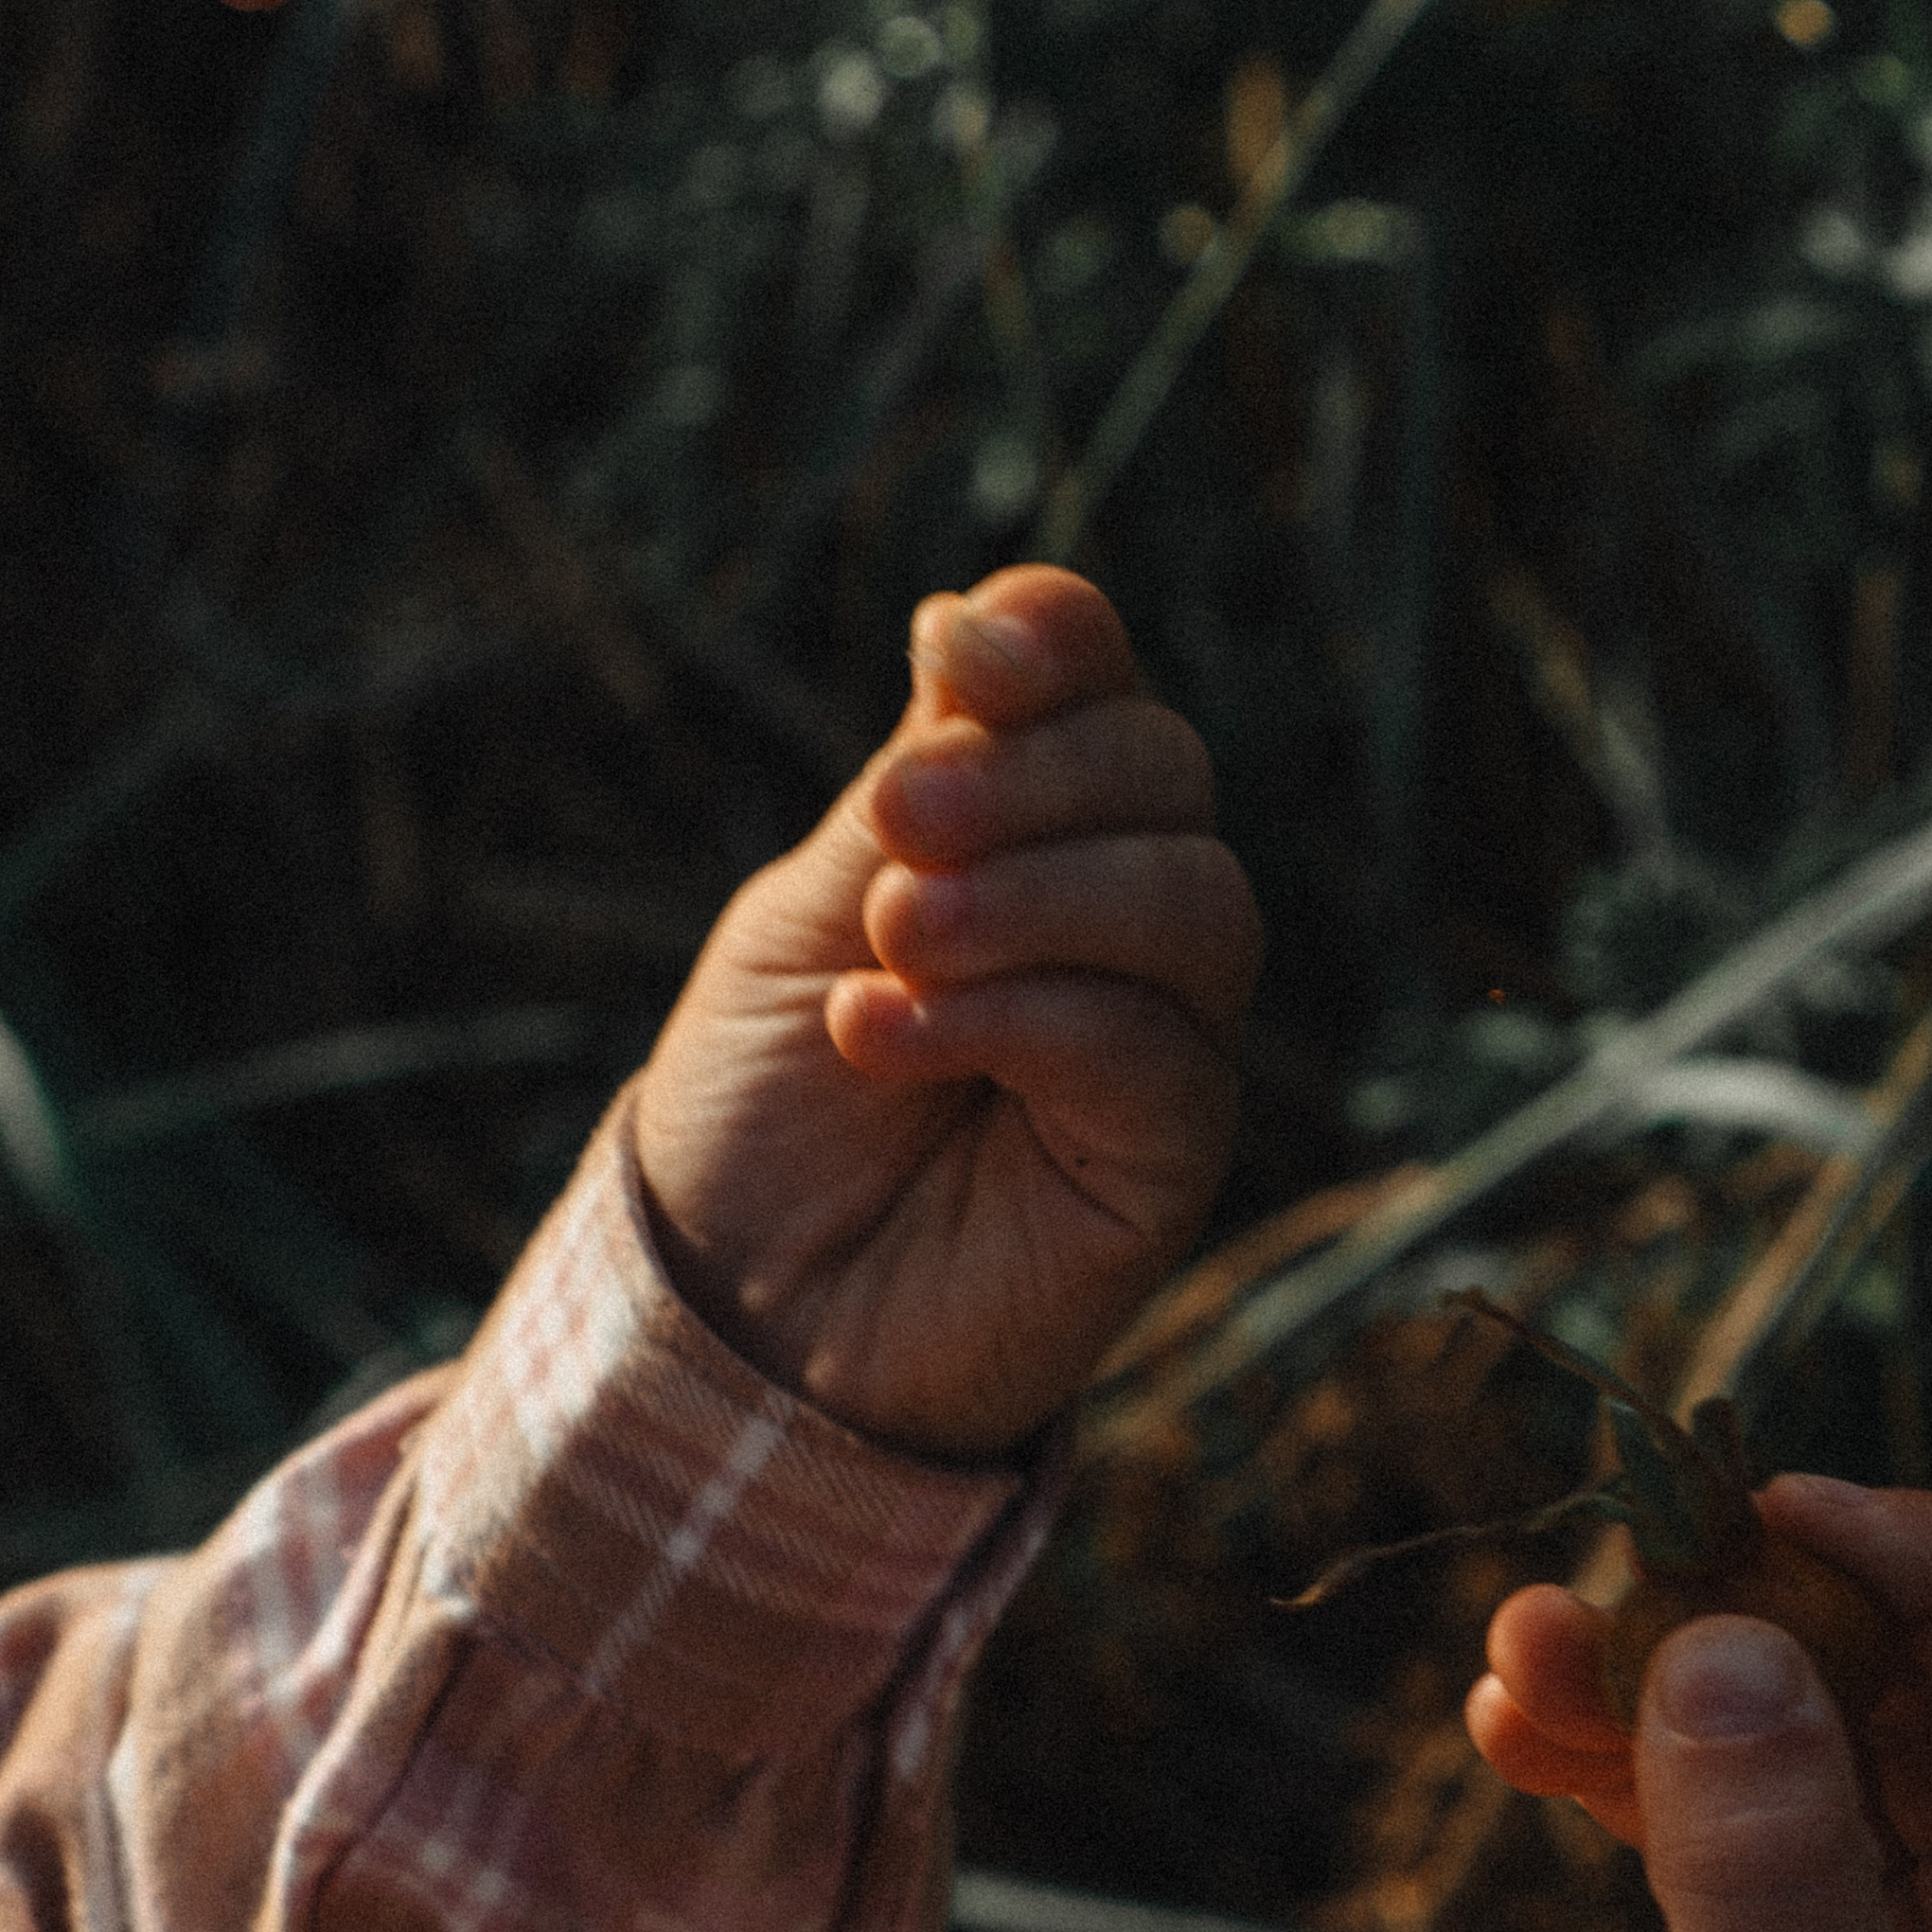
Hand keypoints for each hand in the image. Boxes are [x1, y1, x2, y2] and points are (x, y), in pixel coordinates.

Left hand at [630, 566, 1259, 1464]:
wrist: (735, 1314)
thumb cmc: (763, 1110)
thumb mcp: (809, 916)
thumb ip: (913, 786)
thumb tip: (977, 618)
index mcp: (1033, 828)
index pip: (1099, 689)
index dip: (1056, 647)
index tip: (956, 657)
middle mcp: (1120, 916)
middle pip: (1164, 774)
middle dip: (1032, 779)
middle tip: (894, 831)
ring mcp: (1162, 1034)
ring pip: (1196, 903)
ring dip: (1035, 898)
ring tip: (894, 944)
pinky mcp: (1170, 1157)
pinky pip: (1159, 1051)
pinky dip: (1023, 1019)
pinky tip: (889, 1037)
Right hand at [1465, 1480, 1931, 1931]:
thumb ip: (1768, 1861)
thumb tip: (1722, 1634)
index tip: (1782, 1498)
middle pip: (1925, 1698)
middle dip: (1776, 1614)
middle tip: (1632, 1546)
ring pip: (1802, 1741)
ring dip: (1670, 1676)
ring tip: (1528, 1637)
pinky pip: (1710, 1815)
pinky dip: (1618, 1759)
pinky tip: (1514, 1718)